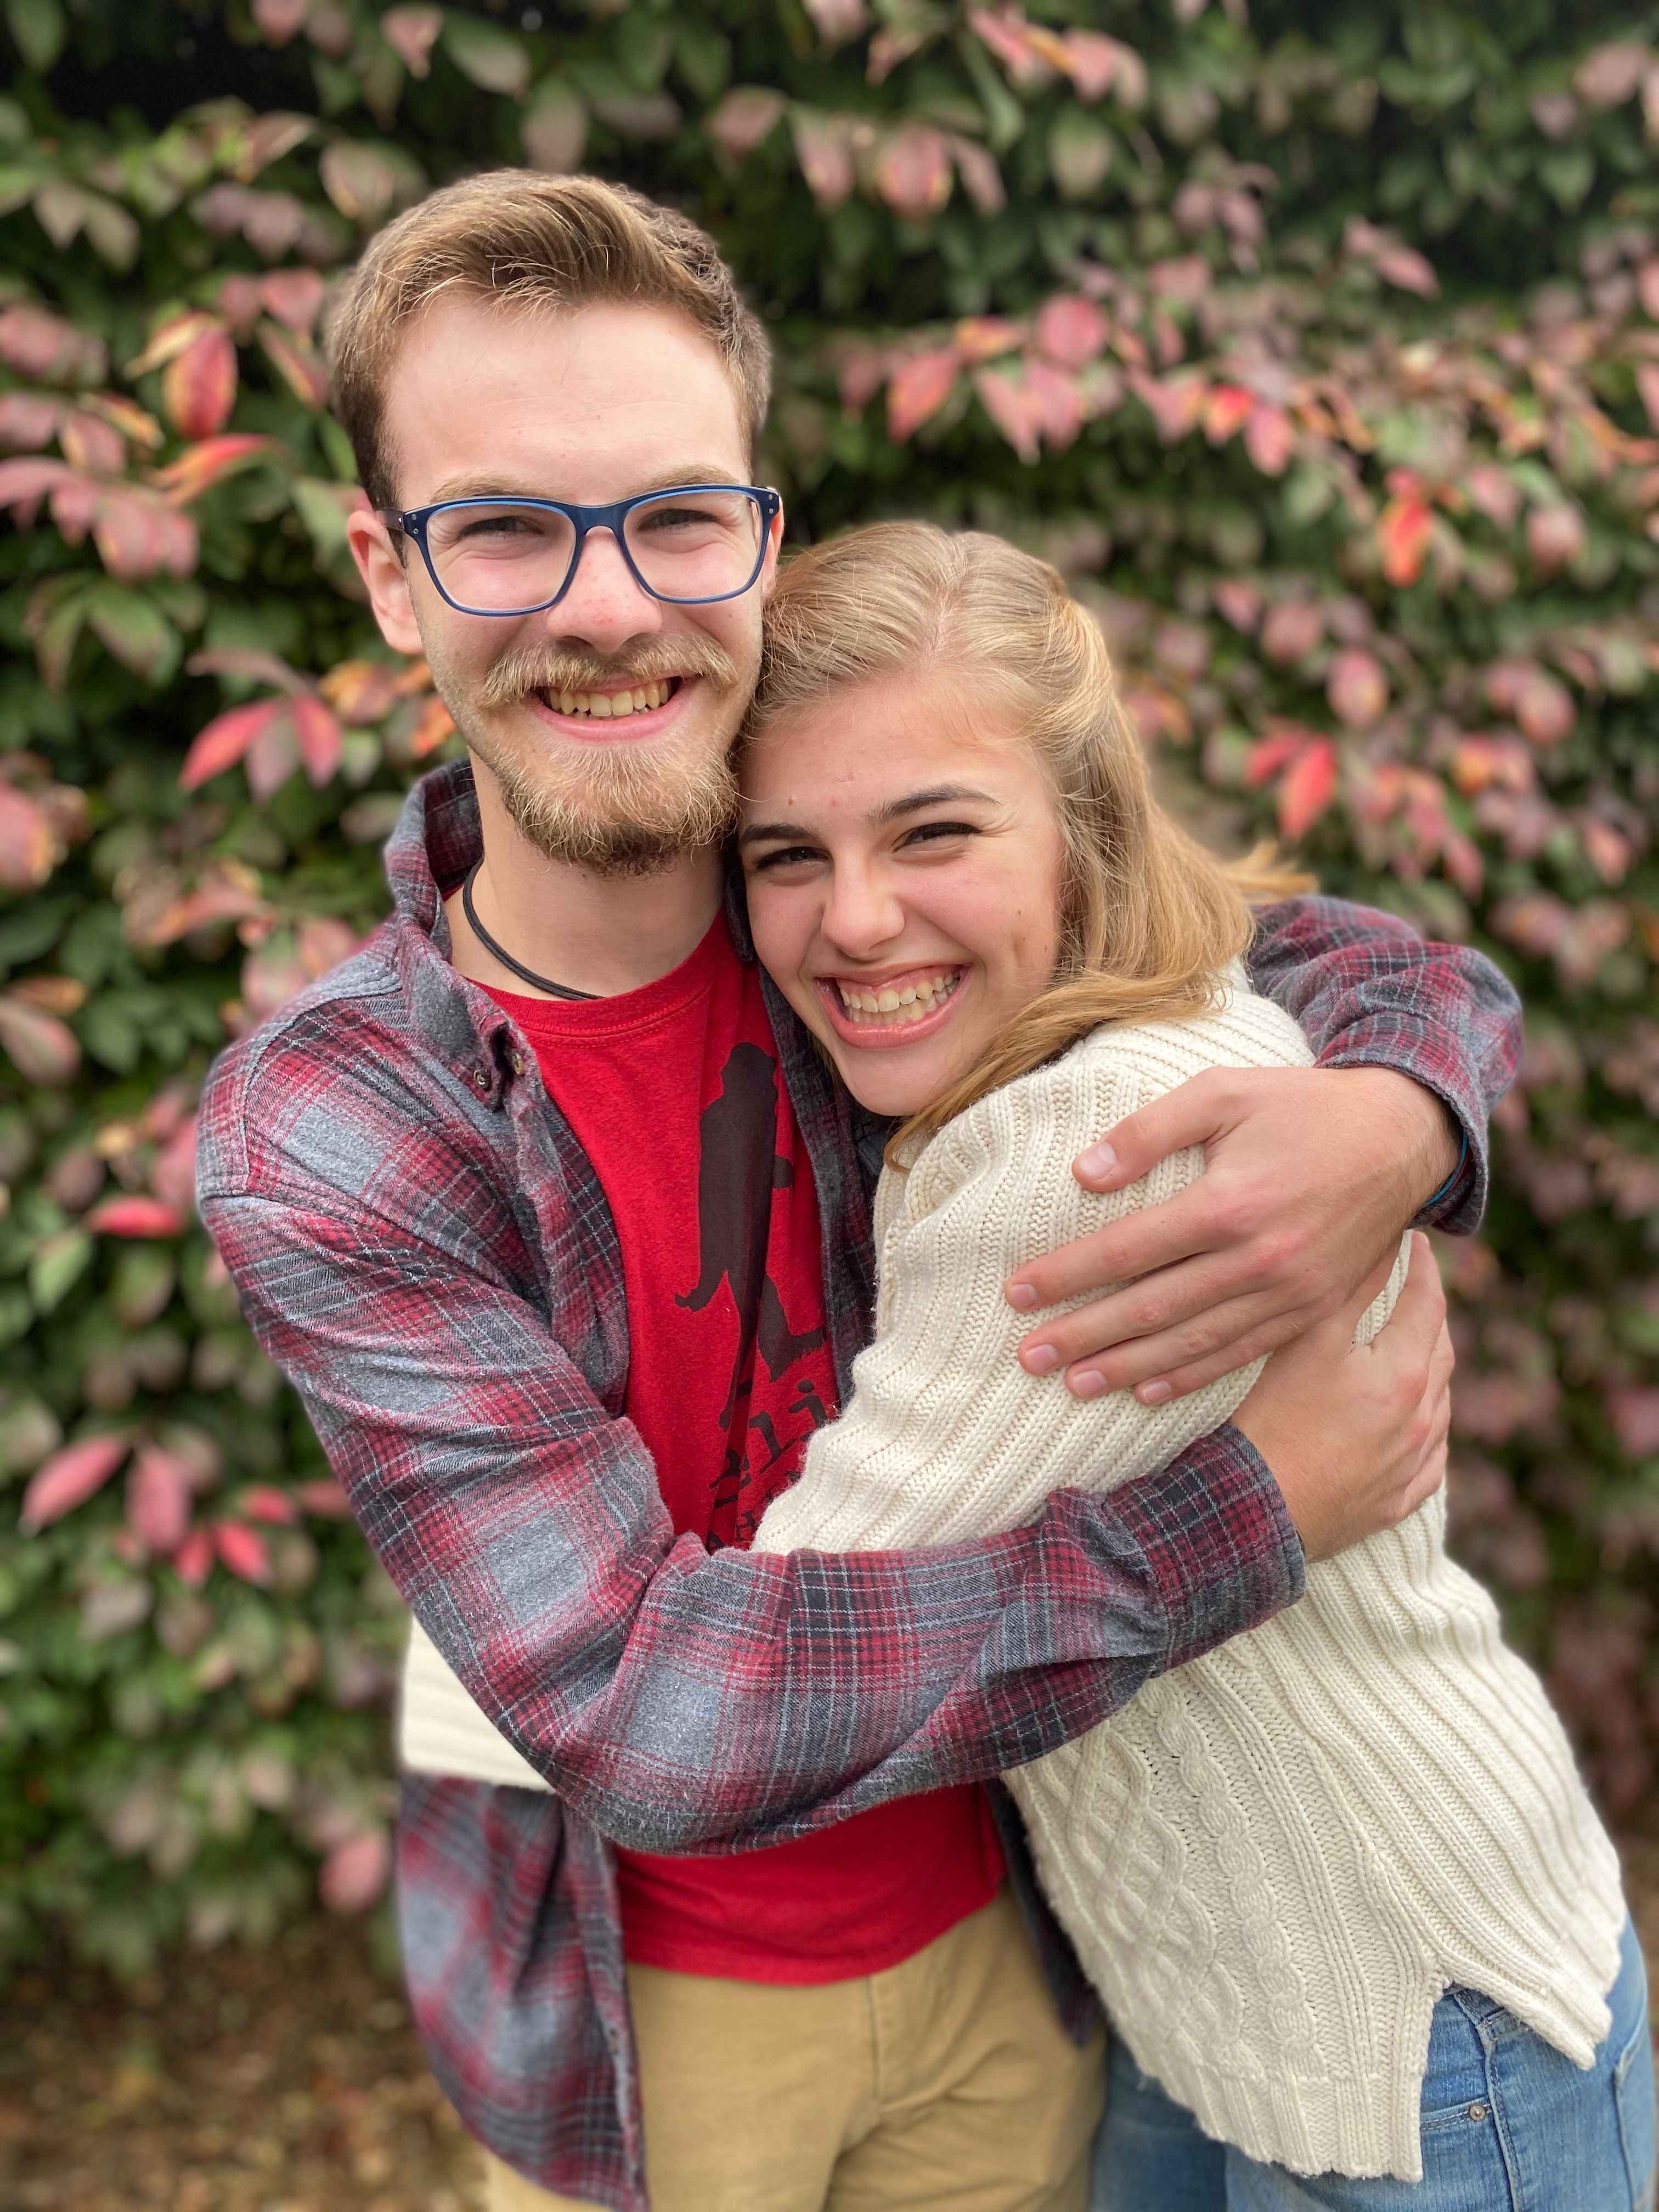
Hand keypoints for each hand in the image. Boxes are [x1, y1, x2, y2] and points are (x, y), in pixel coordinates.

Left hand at [1003, 1064, 1460, 1404]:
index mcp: (1229, 1203)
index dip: (1067, 1274)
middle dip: (1083, 1335)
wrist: (1402, 1136)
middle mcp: (1258, 1258)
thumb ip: (1151, 1129)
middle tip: (1026, 1357)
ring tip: (1072, 1384)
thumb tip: (1084, 1173)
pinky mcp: (1312, 1310)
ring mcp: (1289, 1292)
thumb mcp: (1224, 1091)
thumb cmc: (1302, 1106)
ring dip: (1127, 1367)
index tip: (1016, 1292)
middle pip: (1151, 1307)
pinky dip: (1190, 1377)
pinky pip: (1240, 1353)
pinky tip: (1147, 1392)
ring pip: (1191, 1342)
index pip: (1127, 1250)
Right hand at [1232, 1231, 1451, 1562]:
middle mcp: (1422, 1418)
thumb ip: (1349, 1290)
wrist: (1258, 1511)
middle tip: (1414, 1287)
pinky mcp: (1396, 1500)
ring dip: (1430, 1371)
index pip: (1427, 1303)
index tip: (1416, 1241)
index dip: (1423, 1268)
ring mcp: (1413, 1464)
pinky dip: (1426, 1431)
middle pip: (1439, 1351)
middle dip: (1429, 1314)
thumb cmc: (1274, 1420)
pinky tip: (1414, 1424)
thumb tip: (1382, 1245)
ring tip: (1413, 1348)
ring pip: (1439, 1406)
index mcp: (1405, 1373)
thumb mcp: (1307, 1342)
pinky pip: (1430, 1460)